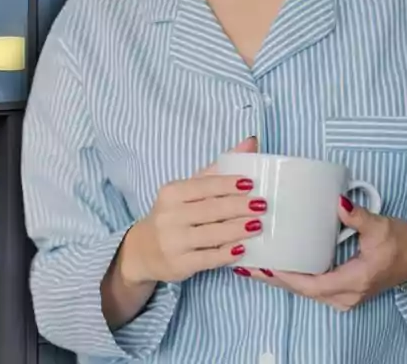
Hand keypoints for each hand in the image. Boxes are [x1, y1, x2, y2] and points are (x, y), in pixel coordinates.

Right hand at [117, 137, 267, 286]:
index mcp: (172, 193)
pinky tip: (243, 250)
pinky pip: (208, 258)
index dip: (228, 184)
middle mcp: (170, 215)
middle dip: (239, 207)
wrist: (143, 250)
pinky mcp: (179, 264)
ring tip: (259, 226)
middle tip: (263, 205)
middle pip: (211, 209)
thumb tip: (251, 142)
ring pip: (212, 234)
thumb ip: (218, 169)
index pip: (204, 185)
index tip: (252, 184)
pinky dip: (227, 254)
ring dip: (237, 230)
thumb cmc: (174, 214)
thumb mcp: (188, 190)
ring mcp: (174, 241)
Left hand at [249, 198, 406, 310]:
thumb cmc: (401, 244)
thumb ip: (358, 216)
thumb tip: (338, 202)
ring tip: (252, 265)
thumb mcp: (381, 227)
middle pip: (300, 290)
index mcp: (353, 281)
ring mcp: (342, 295)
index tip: (264, 266)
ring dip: (279, 279)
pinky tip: (275, 266)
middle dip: (273, 279)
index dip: (286, 277)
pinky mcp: (340, 289)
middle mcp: (344, 295)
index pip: (312, 285)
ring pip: (303, 291)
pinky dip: (291, 278)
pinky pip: (310, 287)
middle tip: (245, 264)